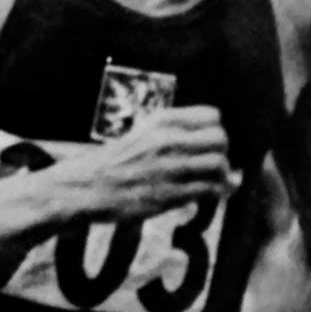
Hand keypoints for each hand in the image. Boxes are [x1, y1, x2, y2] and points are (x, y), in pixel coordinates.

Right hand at [67, 106, 232, 220]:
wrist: (88, 186)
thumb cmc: (118, 161)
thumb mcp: (145, 133)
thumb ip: (179, 134)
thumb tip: (217, 141)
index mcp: (162, 121)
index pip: (212, 115)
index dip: (214, 131)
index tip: (205, 145)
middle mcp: (168, 140)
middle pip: (221, 139)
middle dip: (221, 153)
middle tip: (211, 166)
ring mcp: (170, 167)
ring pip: (219, 165)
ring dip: (220, 176)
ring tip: (210, 183)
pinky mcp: (170, 193)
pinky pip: (209, 190)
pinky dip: (213, 194)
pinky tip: (203, 196)